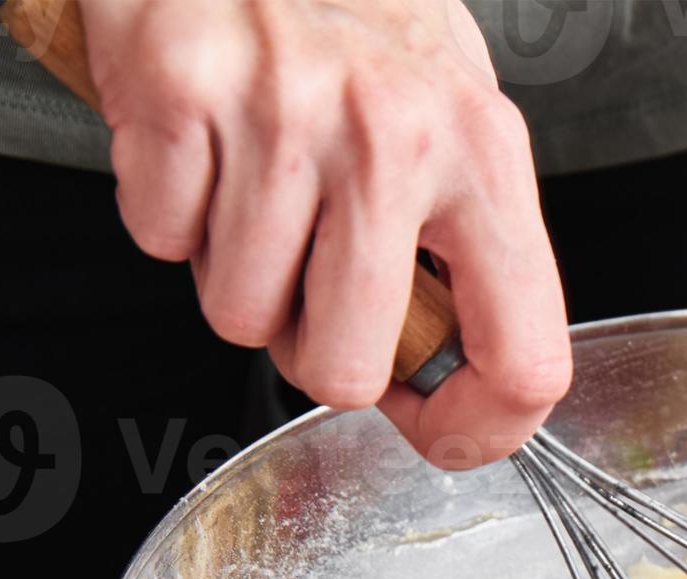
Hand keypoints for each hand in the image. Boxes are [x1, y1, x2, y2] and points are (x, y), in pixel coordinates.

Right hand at [75, 0, 569, 465]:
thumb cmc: (353, 12)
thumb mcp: (455, 114)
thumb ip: (468, 243)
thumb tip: (457, 378)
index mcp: (484, 157)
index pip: (525, 361)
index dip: (474, 430)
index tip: (440, 427)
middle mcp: (394, 140)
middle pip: (343, 369)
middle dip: (312, 350)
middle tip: (312, 280)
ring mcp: (282, 118)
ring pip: (237, 314)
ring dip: (236, 272)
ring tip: (258, 184)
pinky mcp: (177, 95)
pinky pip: (161, 240)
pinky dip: (170, 211)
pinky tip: (204, 146)